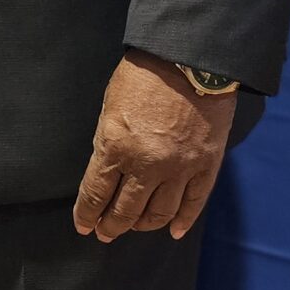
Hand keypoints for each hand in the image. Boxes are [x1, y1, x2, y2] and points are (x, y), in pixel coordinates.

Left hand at [72, 51, 234, 243]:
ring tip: (134, 227)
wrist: (190, 57)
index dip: (87, 215)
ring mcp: (179, 168)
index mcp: (115, 146)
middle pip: (125, 210)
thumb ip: (107, 143)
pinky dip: (183, 221)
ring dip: (143, 225)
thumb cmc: (143, 75)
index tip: (83, 225)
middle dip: (111, 226)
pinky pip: (193, 203)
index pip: (96, 194)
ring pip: (159, 213)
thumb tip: (107, 173)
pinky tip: (173, 231)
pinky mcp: (205, 164)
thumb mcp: (110, 107)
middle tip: (105, 232)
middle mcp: (147, 164)